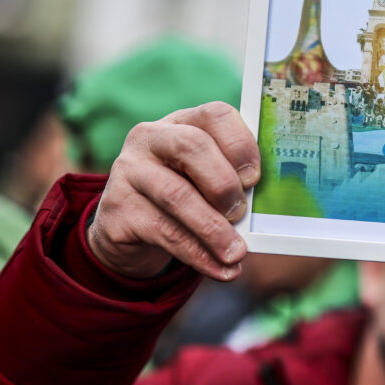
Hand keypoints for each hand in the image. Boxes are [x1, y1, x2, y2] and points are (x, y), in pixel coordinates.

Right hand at [87, 102, 261, 280]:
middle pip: (192, 146)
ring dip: (214, 229)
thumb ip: (233, 181)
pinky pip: (164, 232)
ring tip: (237, 253)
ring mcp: (128, 171)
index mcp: (183, 122)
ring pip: (177, 195)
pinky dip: (198, 254)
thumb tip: (267, 206)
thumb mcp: (206, 181)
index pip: (215, 114)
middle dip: (223, 183)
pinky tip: (221, 269)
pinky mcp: (117, 210)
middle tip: (241, 213)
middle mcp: (150, 138)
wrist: (128, 229)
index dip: (240, 143)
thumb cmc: (184, 196)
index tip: (255, 177)